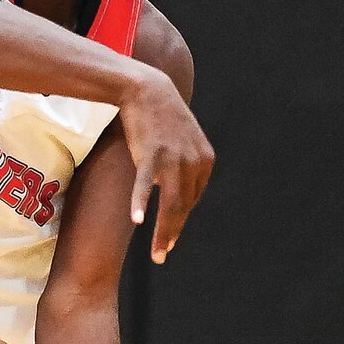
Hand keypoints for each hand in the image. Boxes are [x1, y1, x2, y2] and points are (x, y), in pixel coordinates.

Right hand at [118, 70, 213, 263]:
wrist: (148, 89)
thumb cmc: (162, 118)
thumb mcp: (185, 142)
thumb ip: (187, 167)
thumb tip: (178, 192)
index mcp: (205, 161)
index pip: (192, 200)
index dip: (180, 220)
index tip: (169, 236)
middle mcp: (194, 161)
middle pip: (183, 207)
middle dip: (173, 234)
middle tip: (162, 254)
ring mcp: (172, 158)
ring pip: (170, 203)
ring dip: (163, 232)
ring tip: (157, 253)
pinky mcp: (150, 153)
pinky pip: (145, 184)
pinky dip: (141, 202)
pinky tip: (137, 220)